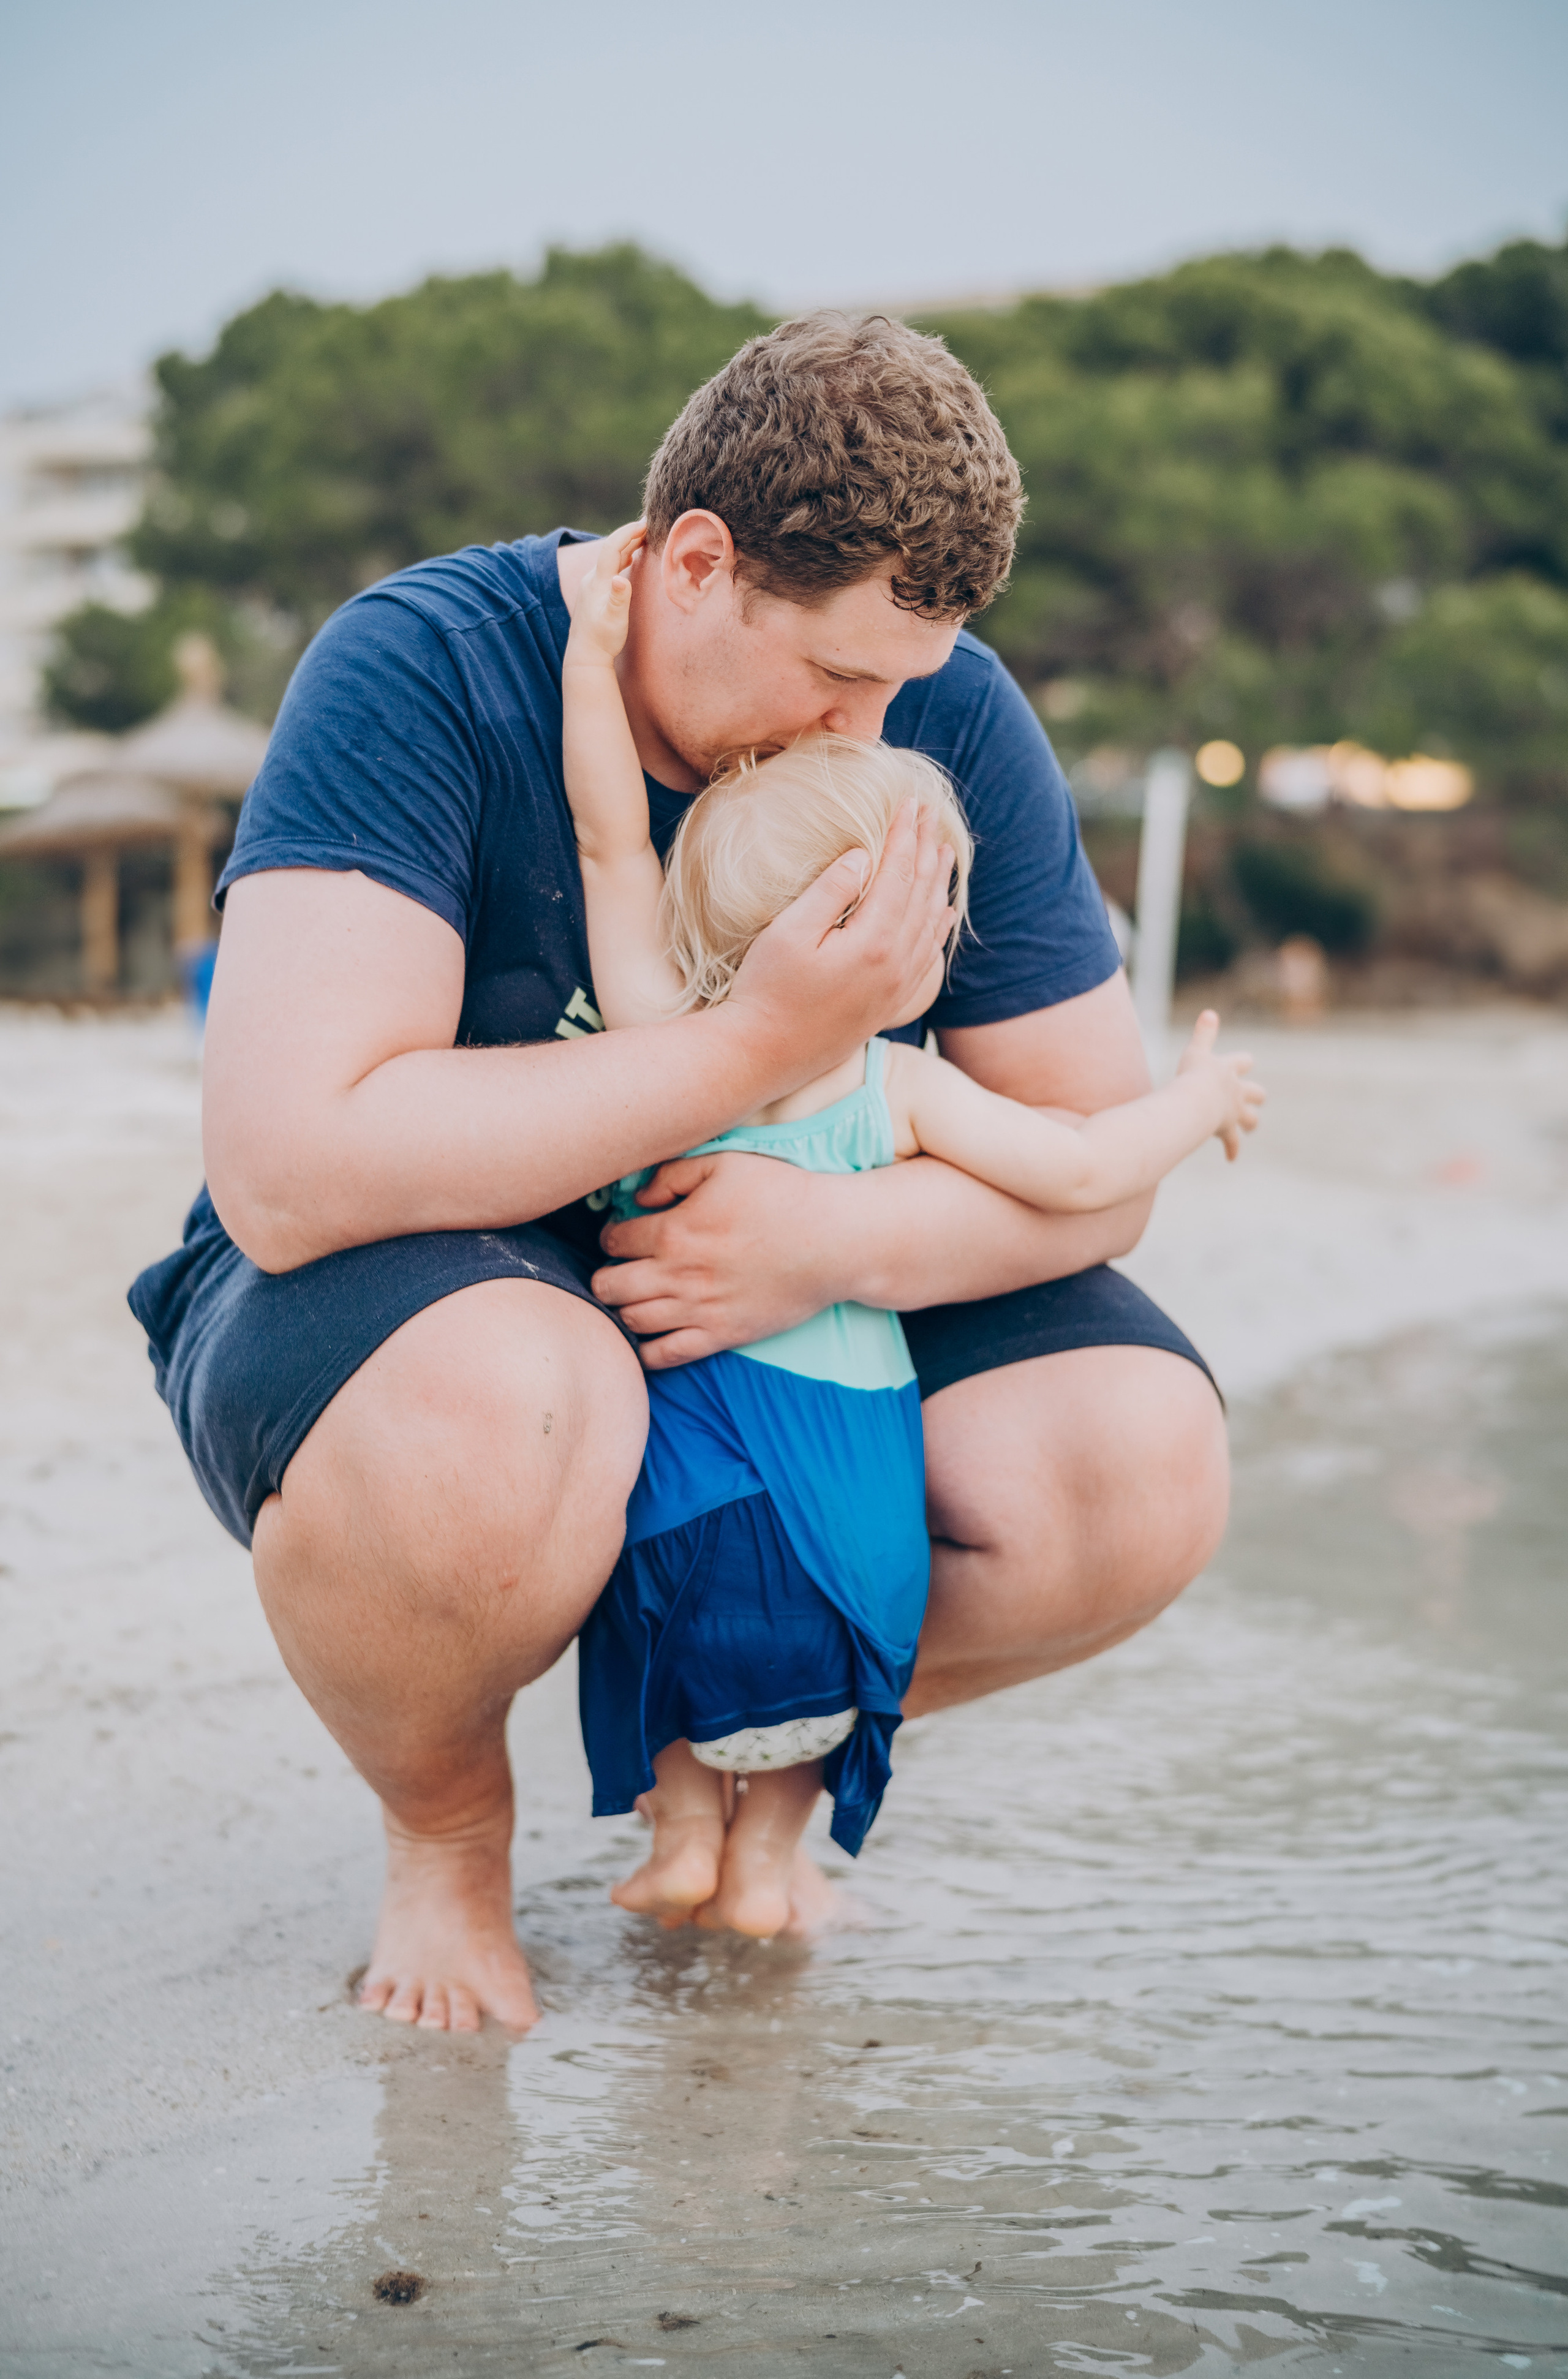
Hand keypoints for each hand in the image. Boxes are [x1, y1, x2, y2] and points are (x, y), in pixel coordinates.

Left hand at [564, 520, 645, 664]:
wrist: (585, 655)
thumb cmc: (603, 639)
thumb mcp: (614, 620)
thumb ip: (618, 599)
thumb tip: (621, 579)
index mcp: (598, 581)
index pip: (612, 547)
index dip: (628, 532)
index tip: (645, 523)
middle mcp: (592, 579)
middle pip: (612, 548)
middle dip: (630, 534)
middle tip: (650, 524)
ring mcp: (592, 585)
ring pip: (611, 558)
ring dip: (627, 545)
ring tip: (644, 536)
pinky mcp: (594, 592)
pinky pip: (610, 567)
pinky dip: (622, 558)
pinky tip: (630, 558)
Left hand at [593, 1152, 848, 1367]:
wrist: (835, 1242)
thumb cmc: (783, 1195)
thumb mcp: (725, 1164)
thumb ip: (673, 1175)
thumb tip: (637, 1199)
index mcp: (675, 1231)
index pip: (614, 1241)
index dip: (611, 1236)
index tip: (621, 1234)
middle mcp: (679, 1275)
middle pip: (610, 1287)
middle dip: (606, 1276)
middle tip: (620, 1269)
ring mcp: (699, 1310)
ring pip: (632, 1321)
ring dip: (622, 1310)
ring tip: (634, 1298)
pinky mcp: (722, 1335)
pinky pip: (666, 1356)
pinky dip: (646, 1352)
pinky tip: (648, 1337)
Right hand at [725, 798, 956, 1088]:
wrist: (764, 1057)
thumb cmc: (766, 991)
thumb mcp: (789, 933)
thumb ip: (830, 890)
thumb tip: (863, 855)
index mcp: (875, 942)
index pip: (899, 874)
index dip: (904, 835)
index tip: (909, 802)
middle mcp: (897, 965)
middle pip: (922, 894)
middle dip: (926, 850)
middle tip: (931, 814)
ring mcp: (897, 987)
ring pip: (931, 923)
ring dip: (938, 883)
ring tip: (944, 851)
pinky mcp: (890, 1003)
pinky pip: (928, 956)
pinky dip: (939, 927)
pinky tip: (943, 912)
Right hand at [1176, 1009, 1264, 1160]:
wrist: (1196, 1102)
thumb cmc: (1193, 1075)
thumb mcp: (1197, 1051)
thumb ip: (1204, 1033)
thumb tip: (1209, 1012)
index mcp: (1228, 1070)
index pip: (1243, 1061)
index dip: (1243, 1062)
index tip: (1246, 1063)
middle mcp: (1236, 1091)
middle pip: (1255, 1093)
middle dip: (1255, 1096)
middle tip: (1256, 1099)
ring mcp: (1233, 1112)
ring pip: (1250, 1119)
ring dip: (1249, 1123)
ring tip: (1248, 1128)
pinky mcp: (1226, 1130)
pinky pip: (1232, 1143)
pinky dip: (1232, 1150)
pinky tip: (1231, 1158)